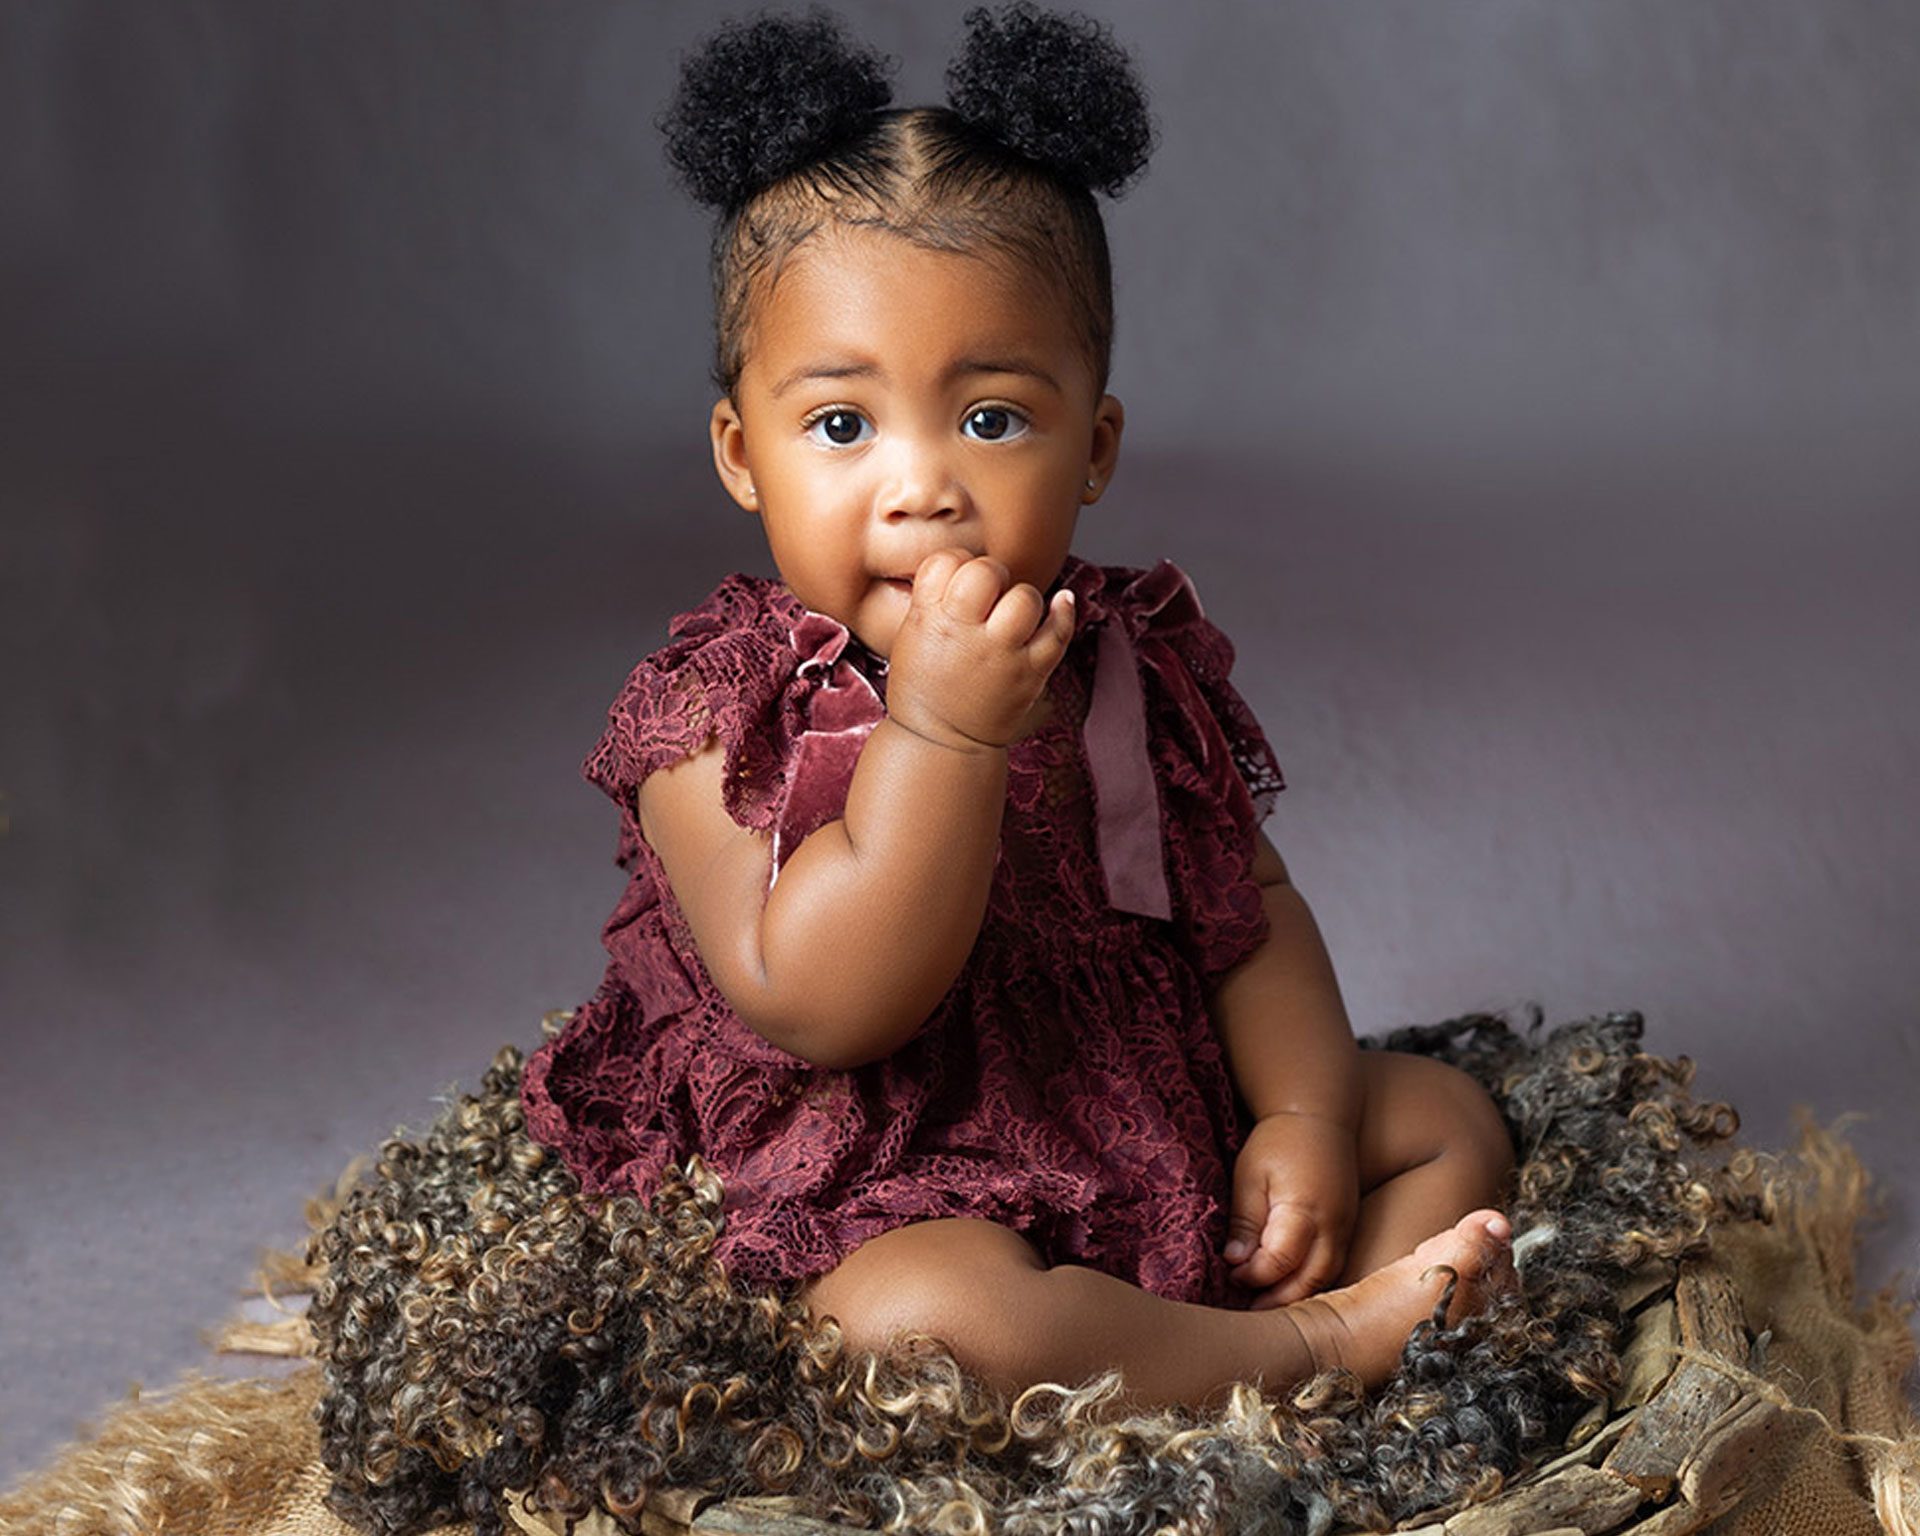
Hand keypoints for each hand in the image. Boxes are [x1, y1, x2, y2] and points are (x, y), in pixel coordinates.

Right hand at [884, 549, 1074, 750]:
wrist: (939, 743)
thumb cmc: (923, 686)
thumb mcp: (912, 635)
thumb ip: (935, 598)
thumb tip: (964, 564)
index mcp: (930, 620)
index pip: (946, 561)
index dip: (956, 564)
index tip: (958, 581)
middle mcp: (966, 633)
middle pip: (987, 571)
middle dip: (990, 574)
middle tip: (988, 594)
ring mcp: (1001, 654)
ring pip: (1026, 598)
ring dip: (1022, 598)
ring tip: (1012, 615)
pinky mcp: (1031, 674)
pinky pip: (1058, 634)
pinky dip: (1063, 613)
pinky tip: (1061, 602)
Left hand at [1224, 1111, 1359, 1308]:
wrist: (1319, 1116)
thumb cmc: (1278, 1141)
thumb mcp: (1250, 1175)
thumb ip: (1246, 1220)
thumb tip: (1234, 1261)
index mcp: (1304, 1209)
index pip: (1280, 1261)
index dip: (1253, 1274)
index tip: (1231, 1272)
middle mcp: (1333, 1225)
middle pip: (1309, 1280)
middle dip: (1278, 1299)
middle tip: (1248, 1309)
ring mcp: (1346, 1227)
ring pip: (1326, 1278)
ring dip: (1297, 1295)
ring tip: (1266, 1304)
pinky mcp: (1349, 1227)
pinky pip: (1335, 1265)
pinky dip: (1312, 1281)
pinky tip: (1289, 1285)